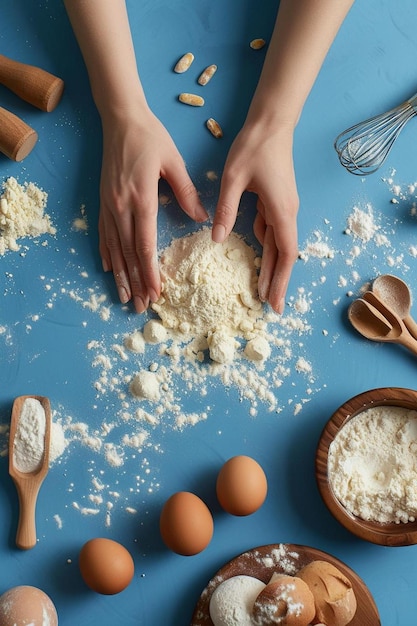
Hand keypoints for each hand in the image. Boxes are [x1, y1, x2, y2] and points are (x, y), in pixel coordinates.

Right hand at [99, 108, 207, 312]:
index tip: (156, 291)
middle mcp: (121, 206)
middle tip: (141, 306)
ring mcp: (109, 204)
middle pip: (129, 253)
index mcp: (141, 198)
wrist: (121, 118)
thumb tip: (202, 218)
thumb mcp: (173, 162)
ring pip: (114, 248)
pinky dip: (107, 253)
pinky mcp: (103, 201)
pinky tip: (110, 269)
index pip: (145, 244)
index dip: (150, 272)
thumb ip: (186, 192)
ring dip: (120, 275)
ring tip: (124, 297)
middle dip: (136, 282)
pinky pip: (103, 233)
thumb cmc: (151, 137)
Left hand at [212, 121, 298, 312]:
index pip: (286, 253)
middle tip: (270, 308)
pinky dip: (266, 248)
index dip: (280, 280)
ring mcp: (283, 208)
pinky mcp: (276, 202)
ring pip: (278, 245)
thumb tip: (215, 239)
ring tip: (261, 290)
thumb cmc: (254, 147)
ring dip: (271, 267)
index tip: (275, 303)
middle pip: (284, 255)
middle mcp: (286, 213)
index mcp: (280, 210)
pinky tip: (256, 257)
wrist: (271, 123)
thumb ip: (226, 210)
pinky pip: (271, 231)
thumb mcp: (233, 179)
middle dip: (277, 282)